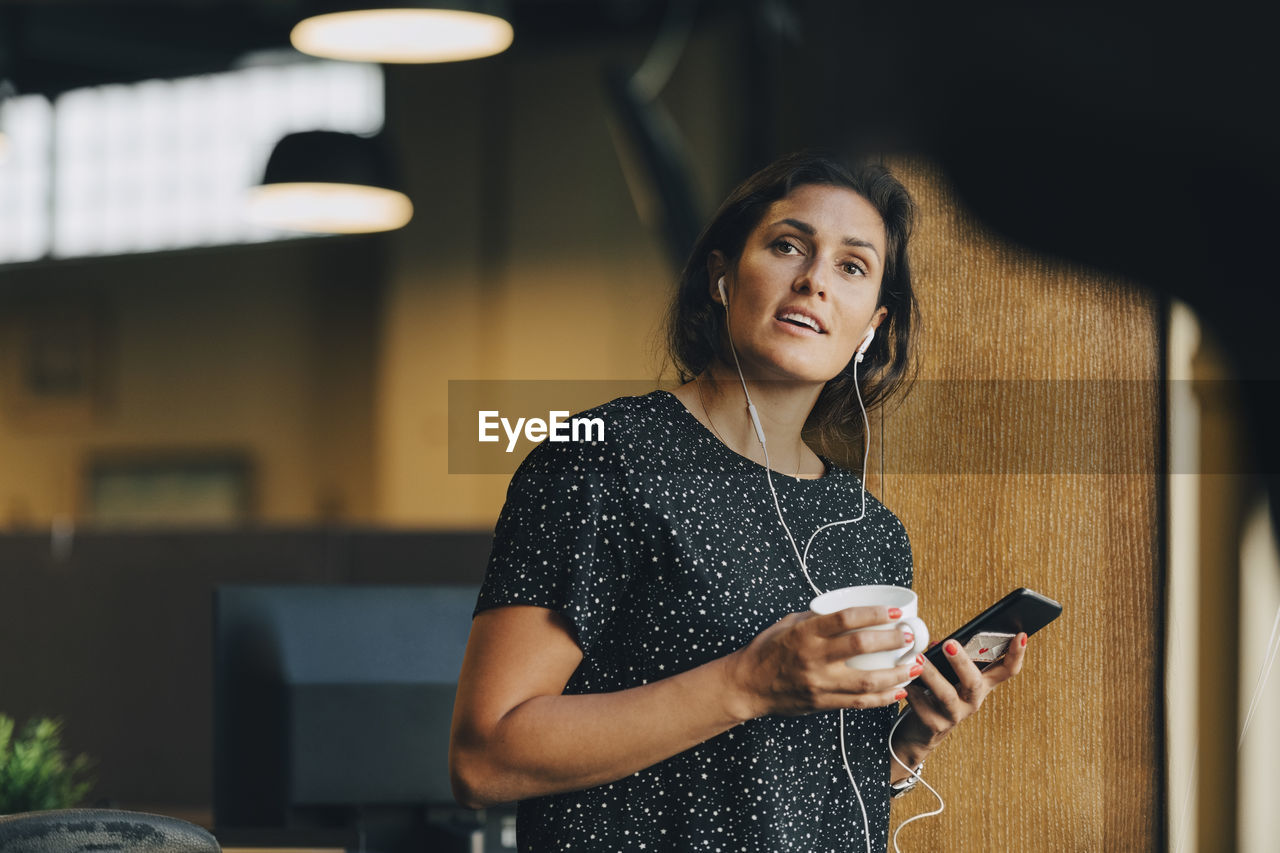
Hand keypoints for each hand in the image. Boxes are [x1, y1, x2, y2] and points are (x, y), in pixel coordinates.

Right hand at [725, 606, 923, 719]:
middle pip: (861, 647)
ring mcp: (820, 683)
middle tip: (911, 637)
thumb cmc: (767, 650)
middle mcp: (814, 658)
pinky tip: (899, 690)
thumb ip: (817, 618)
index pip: (846, 619)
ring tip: (915, 666)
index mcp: (806, 632)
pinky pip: (859, 702)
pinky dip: (883, 697)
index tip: (896, 614)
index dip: (875, 614)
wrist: (747, 685)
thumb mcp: (788, 624)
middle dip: (893, 641)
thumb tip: (849, 611)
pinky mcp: (823, 703)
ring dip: (897, 673)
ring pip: (867, 680)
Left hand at [896, 633, 1028, 755]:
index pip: (1006, 670)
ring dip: (932, 675)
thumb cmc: (934, 695)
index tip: (1021, 635)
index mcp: (980, 685)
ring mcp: (955, 715)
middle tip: (949, 643)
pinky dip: (911, 691)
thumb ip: (945, 656)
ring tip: (918, 659)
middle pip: (975, 682)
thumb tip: (937, 642)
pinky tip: (903, 681)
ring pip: (947, 695)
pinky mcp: (935, 725)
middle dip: (963, 662)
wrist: (918, 733)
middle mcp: (972, 701)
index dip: (1016, 655)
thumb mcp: (946, 675)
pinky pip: (922, 706)